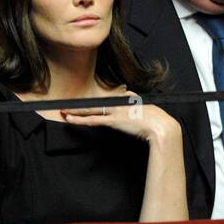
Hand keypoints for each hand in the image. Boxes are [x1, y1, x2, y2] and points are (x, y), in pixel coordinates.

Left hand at [61, 89, 180, 146]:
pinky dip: (79, 119)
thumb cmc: (157, 122)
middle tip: (67, 104)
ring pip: (91, 109)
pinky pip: (92, 119)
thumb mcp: (148, 112)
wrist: (161, 126)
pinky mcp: (113, 120)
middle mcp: (119, 101)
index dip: (96, 103)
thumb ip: (140, 111)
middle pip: (96, 102)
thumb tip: (138, 113)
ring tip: (62, 110)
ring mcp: (115, 110)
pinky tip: (69, 118)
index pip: (108, 99)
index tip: (87, 104)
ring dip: (75, 110)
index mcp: (128, 98)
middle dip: (81, 104)